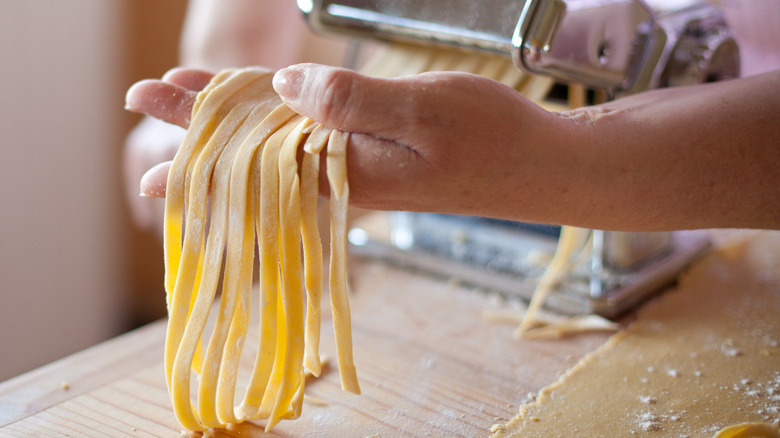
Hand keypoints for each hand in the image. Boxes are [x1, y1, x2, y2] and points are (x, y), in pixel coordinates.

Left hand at [126, 64, 567, 223]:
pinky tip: (267, 112)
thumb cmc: (492, 140)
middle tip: (145, 99)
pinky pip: (311, 139)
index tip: (148, 102)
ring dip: (235, 118)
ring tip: (192, 101)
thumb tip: (284, 87)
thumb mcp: (424, 111)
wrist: (537, 168)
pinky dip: (278, 119)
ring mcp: (360, 167)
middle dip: (200, 120)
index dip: (200, 116)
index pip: (253, 141)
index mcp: (345, 165)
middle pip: (255, 146)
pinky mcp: (378, 158)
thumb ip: (352, 102)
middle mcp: (343, 173)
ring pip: (279, 141)